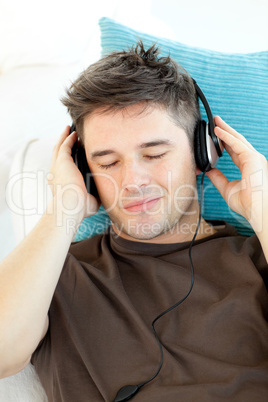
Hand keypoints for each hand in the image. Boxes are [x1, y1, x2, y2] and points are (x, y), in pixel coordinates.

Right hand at [48, 126, 99, 219]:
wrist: (71, 207)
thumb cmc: (80, 209)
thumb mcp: (90, 201)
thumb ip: (95, 194)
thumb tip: (103, 191)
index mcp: (60, 183)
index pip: (62, 168)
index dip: (67, 160)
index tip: (73, 153)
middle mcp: (56, 173)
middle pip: (58, 155)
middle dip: (63, 145)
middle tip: (69, 136)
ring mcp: (57, 166)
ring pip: (59, 147)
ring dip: (64, 138)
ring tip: (69, 130)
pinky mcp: (62, 161)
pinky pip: (65, 145)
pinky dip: (69, 138)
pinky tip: (75, 133)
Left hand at [206, 116, 267, 233]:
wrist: (257, 210)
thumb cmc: (248, 204)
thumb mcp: (227, 189)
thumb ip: (218, 178)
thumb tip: (208, 170)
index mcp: (249, 167)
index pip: (235, 151)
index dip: (225, 143)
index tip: (215, 137)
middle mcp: (253, 161)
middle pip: (237, 142)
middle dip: (226, 131)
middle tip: (215, 122)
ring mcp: (254, 158)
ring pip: (237, 139)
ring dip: (225, 129)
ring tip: (215, 121)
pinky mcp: (252, 158)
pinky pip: (236, 144)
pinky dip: (226, 136)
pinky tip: (217, 131)